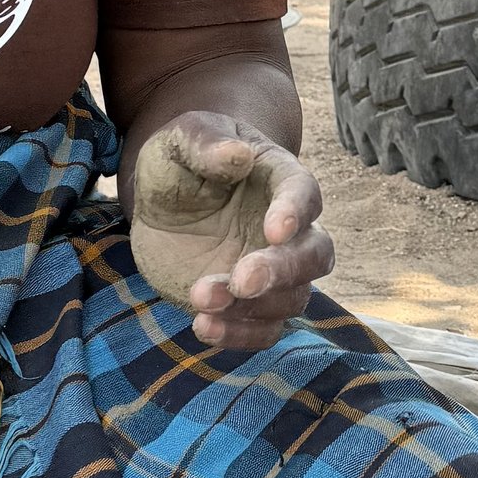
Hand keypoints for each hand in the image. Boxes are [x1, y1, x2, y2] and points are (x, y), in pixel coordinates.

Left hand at [128, 114, 333, 351]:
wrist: (162, 204)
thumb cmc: (179, 162)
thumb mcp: (179, 142)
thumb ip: (205, 143)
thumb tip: (238, 154)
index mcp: (279, 178)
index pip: (304, 193)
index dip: (297, 213)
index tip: (276, 230)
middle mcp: (289, 229)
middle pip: (314, 255)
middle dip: (283, 271)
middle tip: (243, 280)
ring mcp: (273, 270)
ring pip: (291, 298)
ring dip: (251, 307)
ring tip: (199, 297)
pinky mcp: (252, 304)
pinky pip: (265, 330)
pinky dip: (240, 336)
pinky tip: (203, 326)